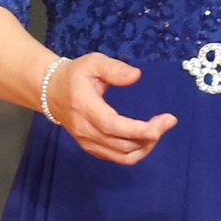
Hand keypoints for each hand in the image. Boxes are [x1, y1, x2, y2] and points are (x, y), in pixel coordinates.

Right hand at [54, 52, 176, 166]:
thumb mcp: (93, 63)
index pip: (111, 125)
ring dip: (145, 147)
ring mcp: (87, 142)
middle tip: (168, 121)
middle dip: (149, 136)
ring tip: (158, 130)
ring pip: (121, 156)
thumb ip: (115, 69)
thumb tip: (136, 76)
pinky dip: (136, 152)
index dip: (135, 130)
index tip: (158, 128)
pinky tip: (146, 138)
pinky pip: (117, 158)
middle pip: (120, 144)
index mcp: (84, 106)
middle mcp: (84, 129)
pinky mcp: (91, 148)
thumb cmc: (76, 75)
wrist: (52, 92)